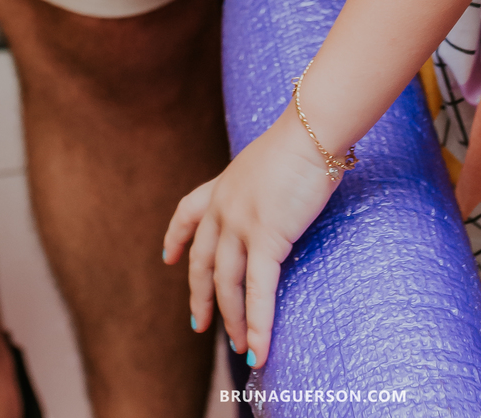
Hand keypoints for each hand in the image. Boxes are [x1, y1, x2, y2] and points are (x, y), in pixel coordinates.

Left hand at [163, 105, 338, 365]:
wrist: (313, 130)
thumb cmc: (304, 138)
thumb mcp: (270, 160)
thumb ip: (264, 184)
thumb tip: (278, 195)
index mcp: (224, 185)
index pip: (187, 213)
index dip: (175, 237)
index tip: (168, 258)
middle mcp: (224, 207)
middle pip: (203, 262)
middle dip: (200, 297)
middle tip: (199, 326)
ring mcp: (241, 224)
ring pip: (228, 285)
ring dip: (233, 321)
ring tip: (240, 349)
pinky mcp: (266, 238)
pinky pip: (258, 292)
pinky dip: (257, 324)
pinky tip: (258, 349)